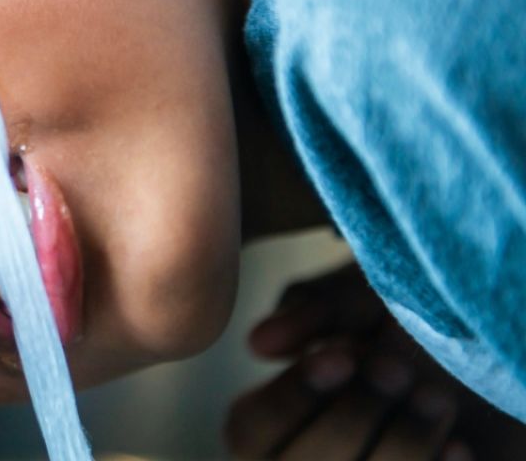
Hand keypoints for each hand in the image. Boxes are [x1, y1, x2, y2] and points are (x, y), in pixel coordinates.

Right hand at [225, 262, 525, 459]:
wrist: (489, 344)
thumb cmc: (419, 314)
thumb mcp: (368, 296)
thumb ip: (317, 310)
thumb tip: (259, 344)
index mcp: (272, 418)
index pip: (252, 427)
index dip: (292, 397)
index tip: (340, 356)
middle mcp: (304, 459)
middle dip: (352, 416)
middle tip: (395, 369)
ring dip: (401, 443)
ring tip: (436, 398)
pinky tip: (459, 447)